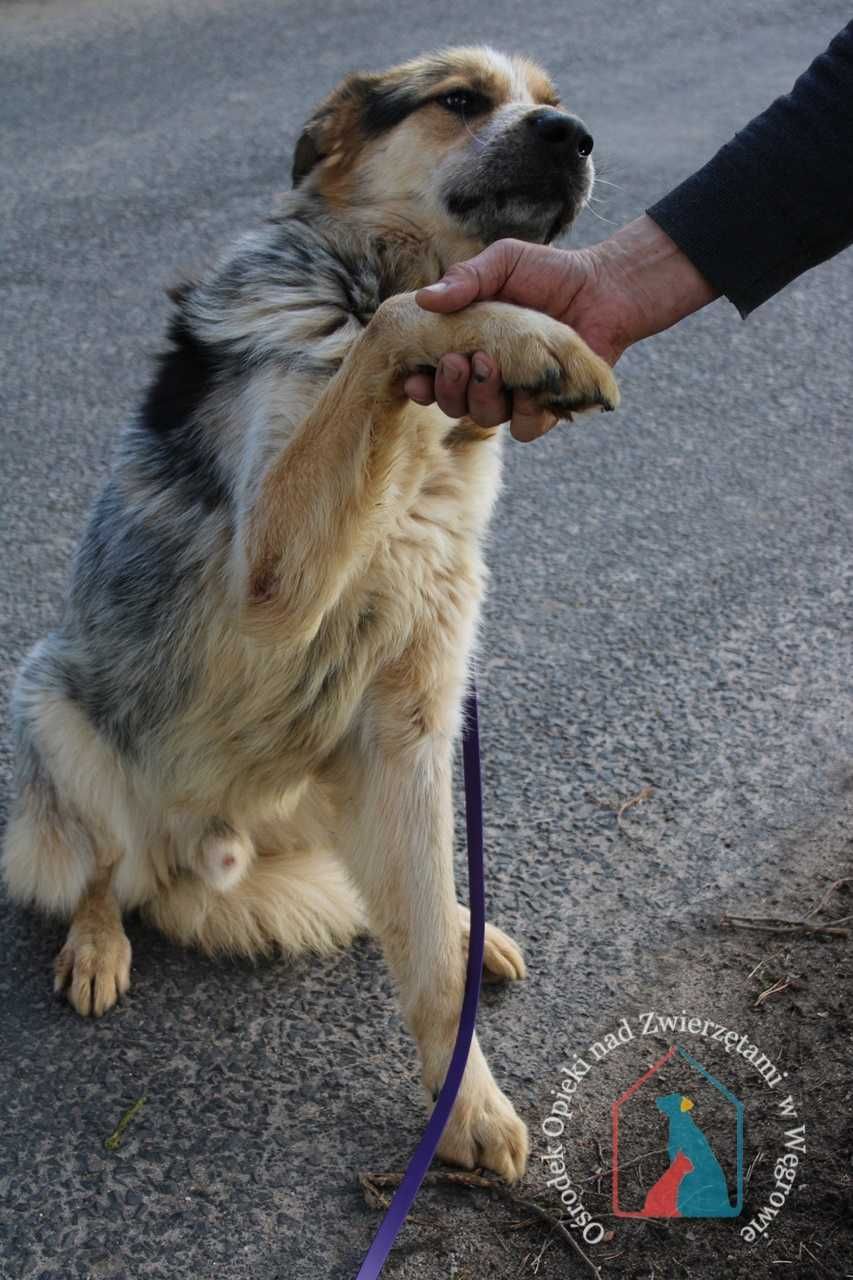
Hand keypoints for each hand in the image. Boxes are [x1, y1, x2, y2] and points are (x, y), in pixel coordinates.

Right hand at [405, 217, 717, 440]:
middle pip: (453, 403)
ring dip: (481, 398)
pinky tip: (530, 386)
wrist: (605, 287)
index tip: (415, 378)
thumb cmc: (550, 273)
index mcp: (468, 348)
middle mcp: (489, 378)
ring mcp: (517, 396)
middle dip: (449, 388)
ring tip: (493, 365)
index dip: (420, 384)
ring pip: (484, 418)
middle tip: (458, 361)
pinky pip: (525, 428)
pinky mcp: (548, 409)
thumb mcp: (504, 262)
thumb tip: (424, 299)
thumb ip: (466, 278)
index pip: (432, 377)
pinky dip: (523, 412)